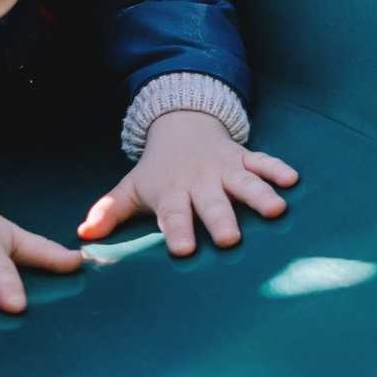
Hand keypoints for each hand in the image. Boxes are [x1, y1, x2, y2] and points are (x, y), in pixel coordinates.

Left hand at [81, 111, 298, 258]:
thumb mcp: (131, 188)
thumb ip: (110, 212)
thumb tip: (83, 234)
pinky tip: (293, 180)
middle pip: (212, 203)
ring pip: (244, 183)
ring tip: (276, 210)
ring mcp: (225, 169)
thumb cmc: (157, 171)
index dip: (177, 230)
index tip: (182, 250)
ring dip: (259, 195)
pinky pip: (263, 162)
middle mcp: (200, 182)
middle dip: (221, 219)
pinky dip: (278, 169)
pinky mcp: (245, 159)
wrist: (181, 127)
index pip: (173, 214)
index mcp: (172, 192)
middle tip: (230, 239)